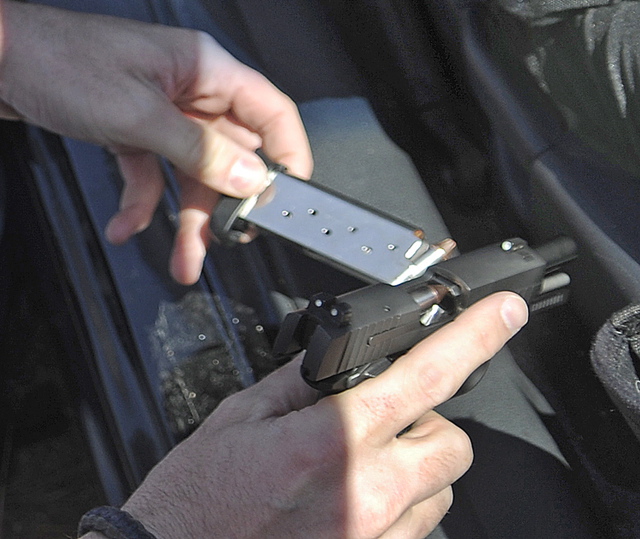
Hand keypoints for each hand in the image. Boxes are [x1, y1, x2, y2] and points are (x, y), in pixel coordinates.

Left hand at [0, 1, 311, 283]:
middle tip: (229, 238)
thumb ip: (200, 151)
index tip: (291, 197)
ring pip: (194, 174)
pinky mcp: (136, 132)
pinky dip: (143, 203)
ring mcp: (164, 114)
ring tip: (184, 258)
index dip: (289, 155)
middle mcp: (191, 91)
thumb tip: (251, 179)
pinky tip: (128, 223)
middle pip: (232, 154)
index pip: (270, 113)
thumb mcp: (138, 115)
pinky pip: (155, 176)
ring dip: (188, 219)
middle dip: (226, 204)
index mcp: (205, 70)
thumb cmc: (57, 62)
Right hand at [101, 292, 527, 538]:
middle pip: (452, 441)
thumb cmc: (198, 499)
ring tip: (360, 463)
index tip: (503, 315)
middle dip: (427, 421)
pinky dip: (400, 502)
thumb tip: (338, 359)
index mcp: (333, 441)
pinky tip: (353, 497)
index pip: (426, 375)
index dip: (475, 337)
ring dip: (414, 465)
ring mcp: (373, 538)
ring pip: (440, 488)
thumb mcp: (243, 417)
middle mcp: (366, 494)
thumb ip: (304, 381)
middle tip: (383, 417)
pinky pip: (417, 525)